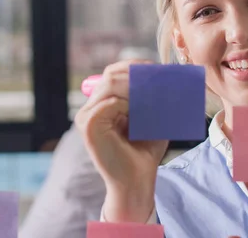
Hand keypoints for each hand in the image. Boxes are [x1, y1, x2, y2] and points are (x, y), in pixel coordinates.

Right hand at [75, 59, 168, 222]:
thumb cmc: (145, 150)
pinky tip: (141, 119)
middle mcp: (90, 107)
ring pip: (111, 84)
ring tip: (155, 99)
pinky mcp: (88, 125)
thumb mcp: (150, 115)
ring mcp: (86, 115)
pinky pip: (112, 102)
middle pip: (112, 74)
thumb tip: (161, 67)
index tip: (159, 69)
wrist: (137, 180)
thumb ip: (150, 92)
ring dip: (137, 88)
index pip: (114, 72)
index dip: (135, 66)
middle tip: (162, 78)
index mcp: (101, 103)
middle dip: (138, 74)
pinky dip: (131, 106)